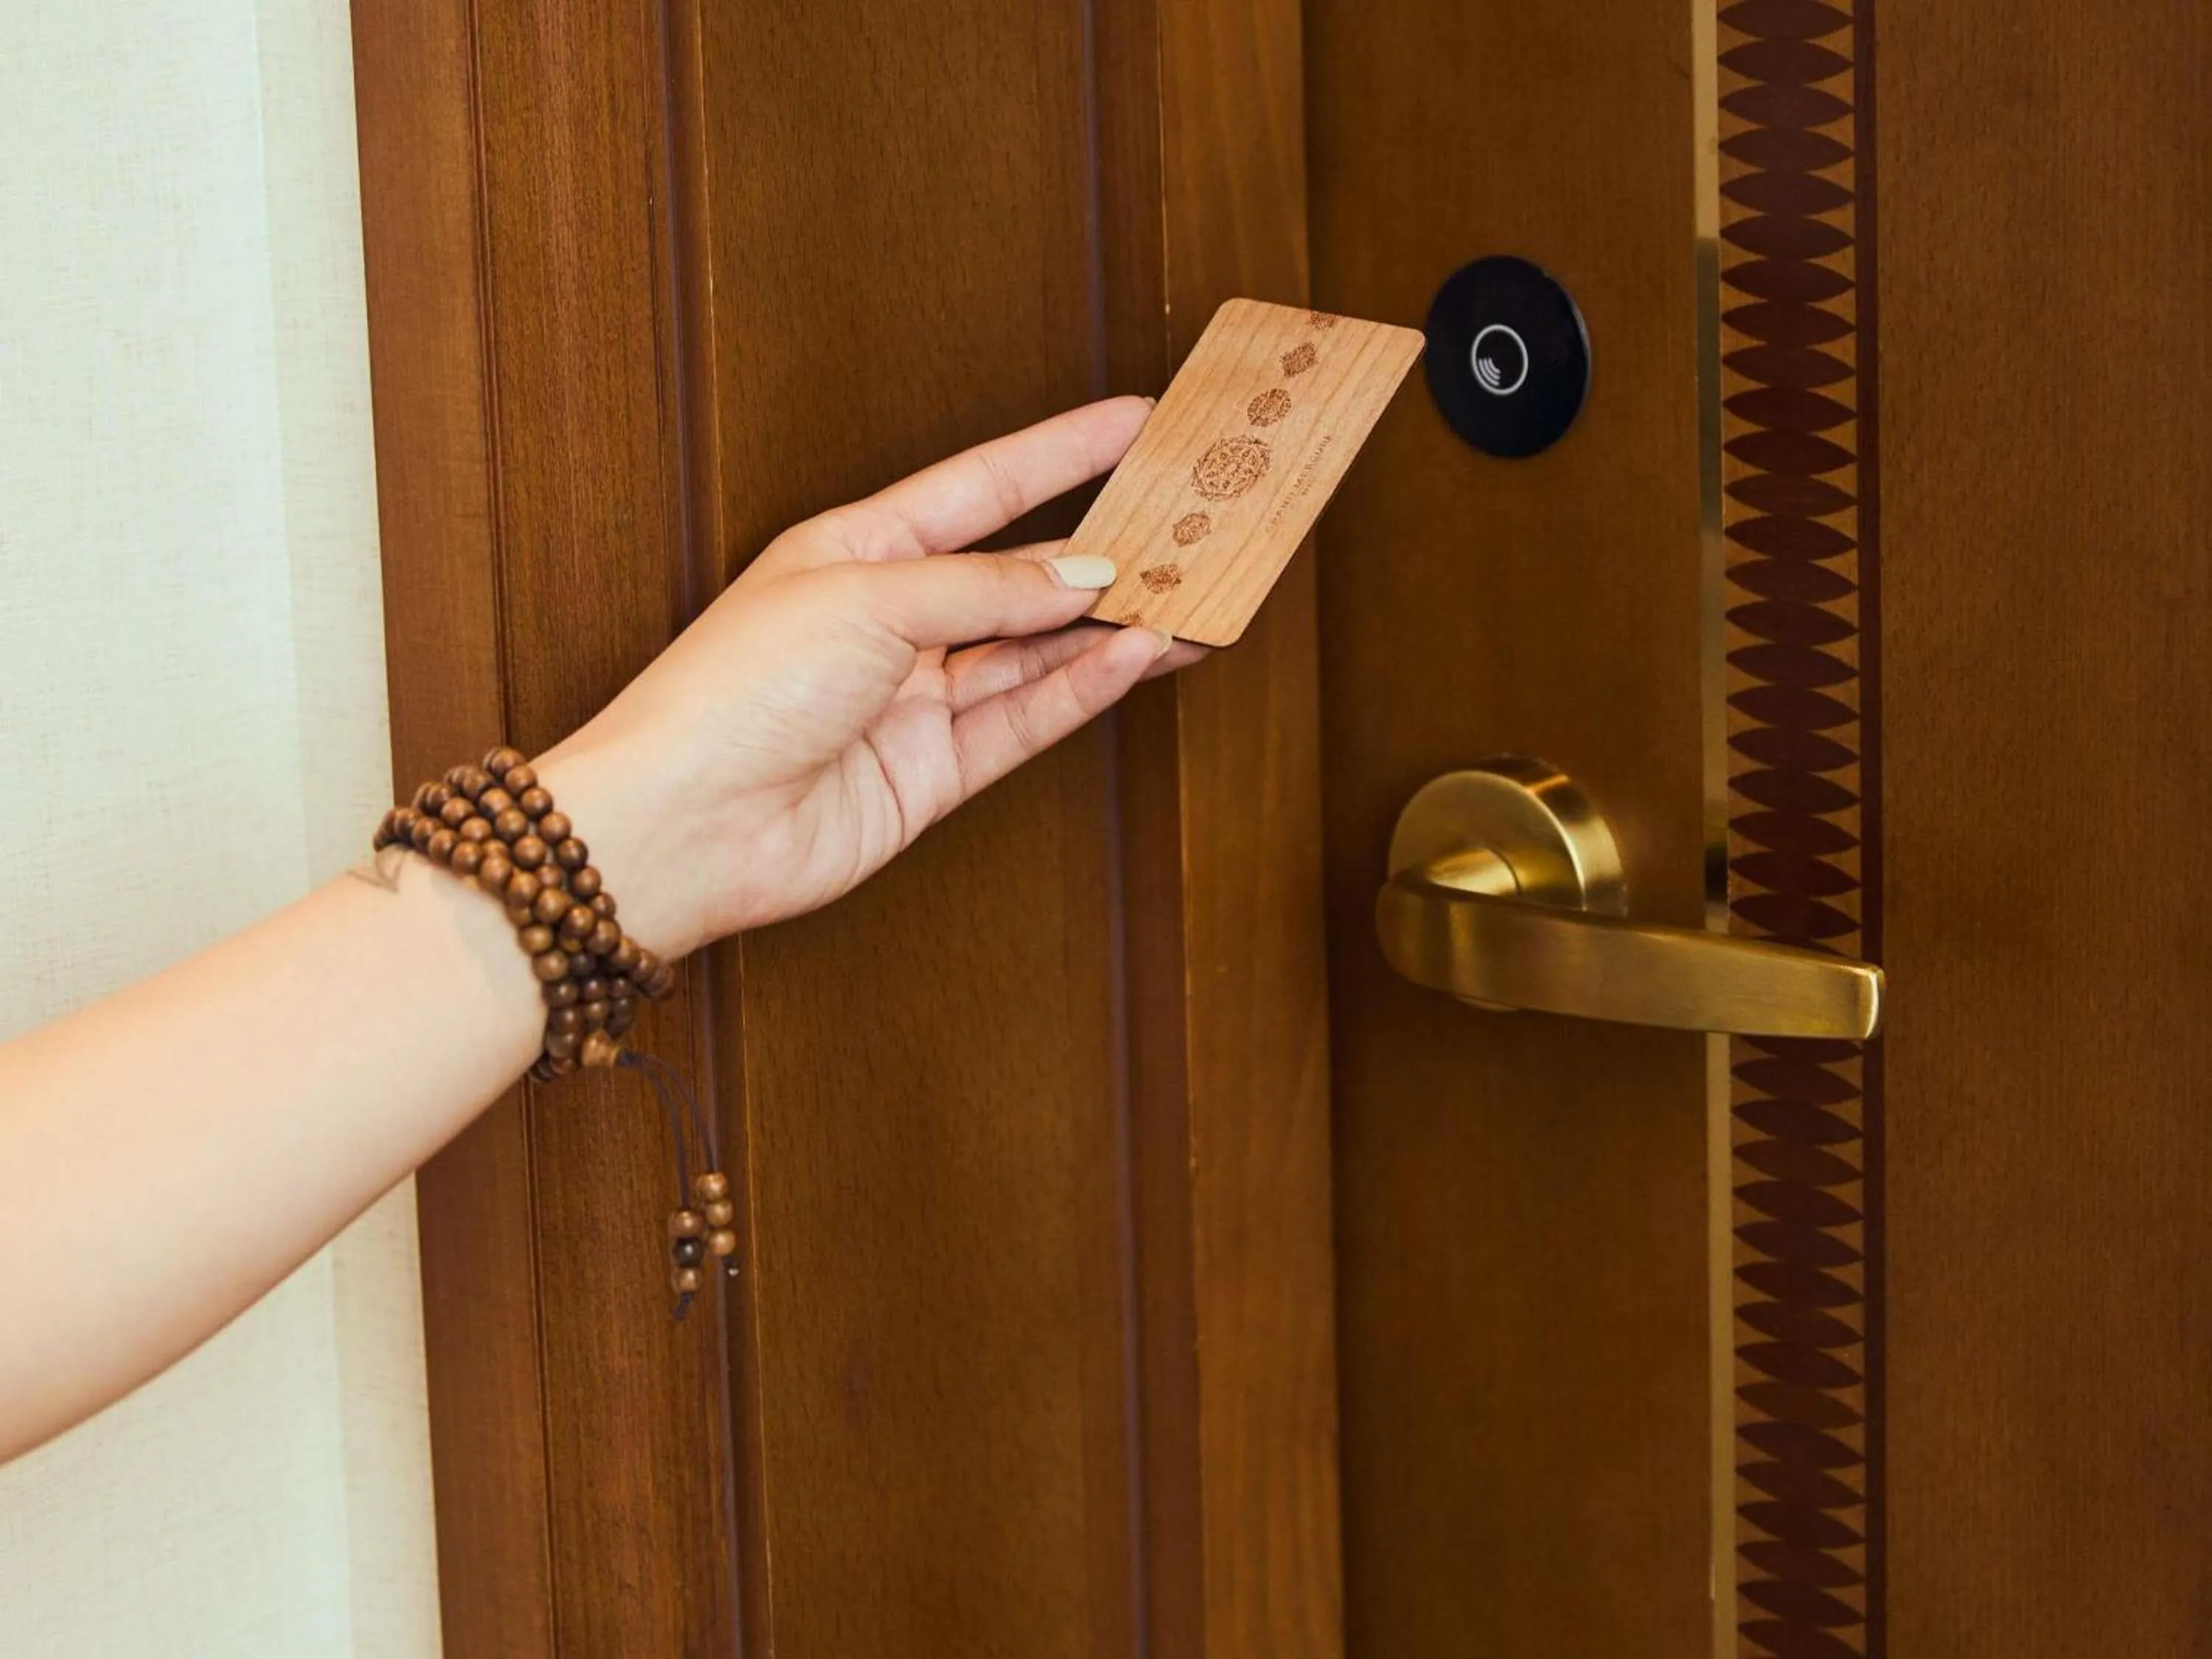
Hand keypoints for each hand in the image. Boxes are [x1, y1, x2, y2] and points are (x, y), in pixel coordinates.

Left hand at [534, 396, 1200, 959]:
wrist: (682, 825)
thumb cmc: (733, 691)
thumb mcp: (865, 599)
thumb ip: (984, 587)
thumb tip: (1084, 574)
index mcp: (855, 551)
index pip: (982, 487)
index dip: (1061, 451)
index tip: (1136, 421)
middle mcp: (891, 622)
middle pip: (1019, 574)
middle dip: (1105, 546)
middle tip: (1189, 518)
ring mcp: (912, 701)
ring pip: (1035, 652)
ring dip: (1110, 625)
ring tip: (1193, 594)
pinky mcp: (930, 774)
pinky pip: (1024, 720)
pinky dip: (1082, 687)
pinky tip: (1137, 655)